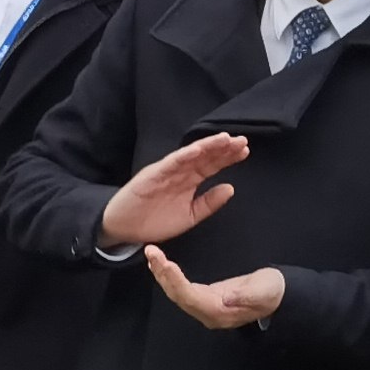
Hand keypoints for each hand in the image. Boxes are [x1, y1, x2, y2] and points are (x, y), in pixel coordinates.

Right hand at [99, 132, 251, 248]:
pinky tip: (198, 150)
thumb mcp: (189, 216)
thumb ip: (208, 203)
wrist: (124, 229)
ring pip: (190, 155)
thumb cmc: (154, 221)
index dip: (228, 158)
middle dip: (222, 148)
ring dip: (207, 147)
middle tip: (241, 141)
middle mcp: (180, 172)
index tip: (245, 151)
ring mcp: (166, 172)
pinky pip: (170, 164)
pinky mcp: (152, 175)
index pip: (212, 165)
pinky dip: (183, 156)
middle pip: (205, 156)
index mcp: (189, 181)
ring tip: (225, 140)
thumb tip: (231, 188)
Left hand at [143, 247, 285, 330]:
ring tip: (152, 256)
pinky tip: (162, 266)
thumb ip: (245, 296)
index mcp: (219, 313)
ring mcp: (205, 306)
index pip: (190, 297)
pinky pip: (182, 288)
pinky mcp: (205, 298)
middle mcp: (207, 313)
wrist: (278, 295)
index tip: (166, 264)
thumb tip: (228, 298)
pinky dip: (170, 276)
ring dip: (163, 274)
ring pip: (177, 293)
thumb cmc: (272, 292)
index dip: (176, 281)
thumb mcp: (263, 291)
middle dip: (163, 274)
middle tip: (152, 253)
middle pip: (178, 295)